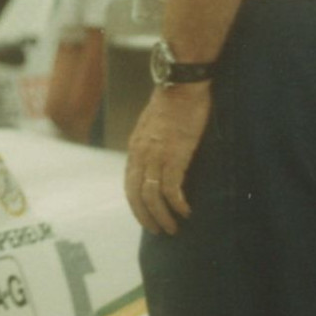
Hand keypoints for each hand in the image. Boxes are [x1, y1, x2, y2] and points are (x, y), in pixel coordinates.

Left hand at [124, 83, 211, 235]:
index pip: (129, 184)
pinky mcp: (175, 155)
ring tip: (173, 228)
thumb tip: (159, 159)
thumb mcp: (154, 125)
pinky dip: (177, 204)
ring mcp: (156, 156)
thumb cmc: (174, 101)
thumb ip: (153, 143)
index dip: (136, 205)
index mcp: (135, 148)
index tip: (146, 218)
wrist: (182, 84)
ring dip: (162, 216)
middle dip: (145, 217)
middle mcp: (141, 154)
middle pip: (135, 195)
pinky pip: (171, 189)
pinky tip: (186, 211)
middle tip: (159, 231)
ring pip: (151, 197)